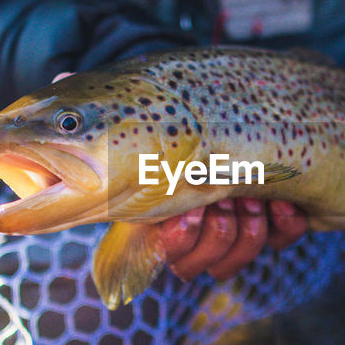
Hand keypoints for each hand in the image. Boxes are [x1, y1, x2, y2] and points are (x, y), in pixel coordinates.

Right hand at [55, 72, 308, 279]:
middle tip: (223, 196)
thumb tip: (59, 80)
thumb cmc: (193, 108)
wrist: (278, 104)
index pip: (155, 249)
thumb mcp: (143, 106)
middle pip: (192, 265)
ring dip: (245, 229)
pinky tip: (285, 204)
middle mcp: (190, 223)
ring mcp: (230, 225)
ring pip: (230, 259)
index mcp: (155, 205)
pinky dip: (283, 226)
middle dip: (211, 235)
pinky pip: (277, 246)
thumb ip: (93, 104)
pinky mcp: (273, 223)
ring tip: (253, 195)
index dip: (175, 241)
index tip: (184, 215)